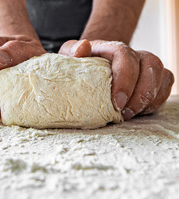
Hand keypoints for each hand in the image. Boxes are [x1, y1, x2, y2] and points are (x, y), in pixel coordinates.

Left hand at [59, 40, 174, 119]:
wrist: (92, 71)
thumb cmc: (80, 65)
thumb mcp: (69, 56)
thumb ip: (72, 50)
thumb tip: (83, 47)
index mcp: (113, 49)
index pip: (126, 55)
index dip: (125, 78)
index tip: (116, 102)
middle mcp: (134, 55)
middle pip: (150, 65)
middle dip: (140, 94)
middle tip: (123, 114)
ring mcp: (146, 67)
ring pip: (162, 77)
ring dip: (148, 99)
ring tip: (129, 115)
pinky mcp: (155, 80)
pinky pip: (165, 88)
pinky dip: (156, 102)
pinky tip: (139, 113)